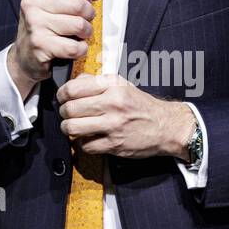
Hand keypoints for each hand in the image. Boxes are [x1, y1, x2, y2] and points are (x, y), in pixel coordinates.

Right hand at [9, 0, 104, 91]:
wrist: (26, 52)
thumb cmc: (44, 23)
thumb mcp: (57, 0)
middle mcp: (32, 3)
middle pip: (78, 4)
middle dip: (89, 14)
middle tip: (84, 19)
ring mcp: (35, 24)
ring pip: (79, 25)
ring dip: (86, 32)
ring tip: (79, 33)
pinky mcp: (41, 45)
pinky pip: (74, 46)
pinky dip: (81, 49)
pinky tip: (75, 46)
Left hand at [56, 73, 194, 160]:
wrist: (166, 127)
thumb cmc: (143, 106)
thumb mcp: (123, 85)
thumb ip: (97, 82)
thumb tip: (74, 84)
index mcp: (113, 86)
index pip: (74, 88)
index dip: (62, 94)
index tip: (62, 98)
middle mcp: (112, 104)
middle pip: (70, 109)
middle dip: (63, 113)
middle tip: (67, 114)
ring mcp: (113, 126)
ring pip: (73, 128)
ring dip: (68, 129)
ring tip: (73, 127)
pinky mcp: (114, 145)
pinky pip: (85, 145)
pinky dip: (84, 143)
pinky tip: (90, 138)